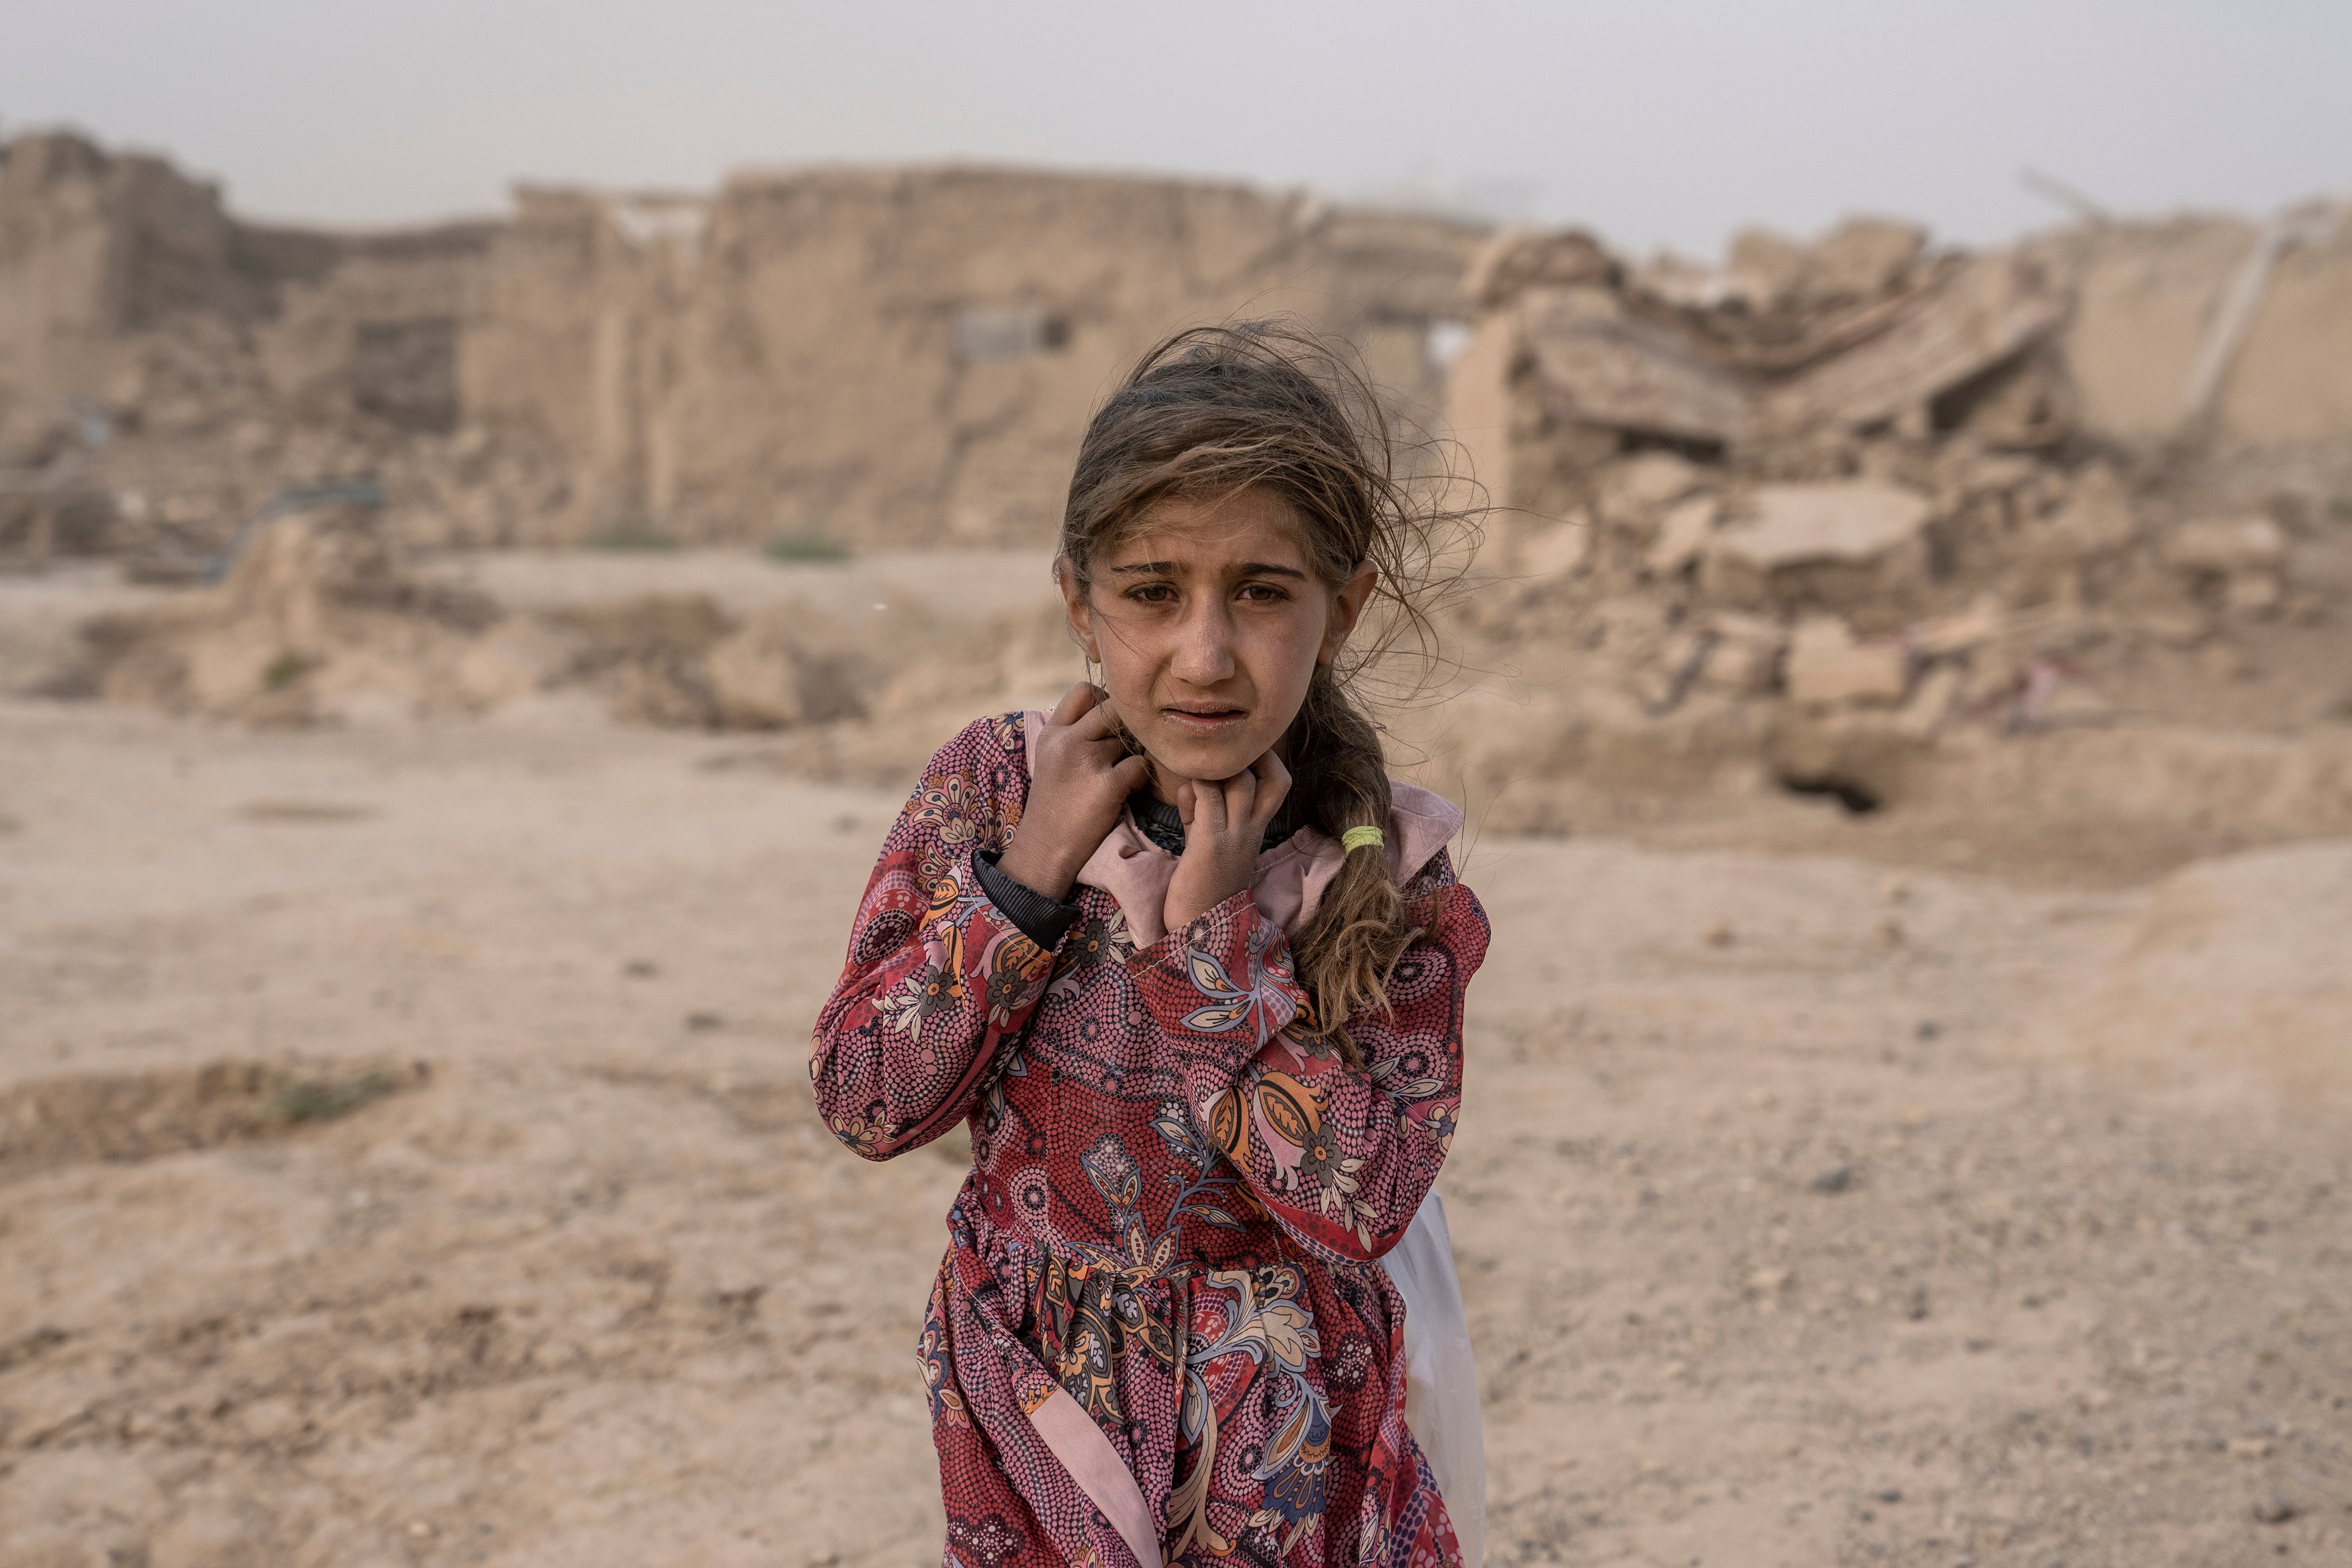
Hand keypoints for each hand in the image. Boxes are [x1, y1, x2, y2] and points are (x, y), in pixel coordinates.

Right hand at [996, 683, 1151, 900]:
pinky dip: (1140, 777)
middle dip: (1127, 725)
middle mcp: (1068, 741)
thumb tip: (1110, 707)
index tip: (1110, 720)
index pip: (1083, 690)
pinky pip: (1140, 766)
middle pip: (1113, 709)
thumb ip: (1072, 732)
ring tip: (1123, 772)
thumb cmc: (1054, 804)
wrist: (1045, 848)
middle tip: (1128, 745)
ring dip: (1135, 752)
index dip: (1104, 698)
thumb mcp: (1050, 758)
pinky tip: (1129, 789)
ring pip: (1131, 739)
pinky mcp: (1108, 785)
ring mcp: (1087, 761)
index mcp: (1052, 733)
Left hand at [1163, 749, 1291, 931]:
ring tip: (1197, 774)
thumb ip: (1199, 812)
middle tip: (1215, 762)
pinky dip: (1196, 786)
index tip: (1237, 755)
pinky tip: (1186, 792)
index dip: (1265, 760)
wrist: (1198, 927)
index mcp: (1255, 829)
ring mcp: (1235, 835)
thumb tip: (1191, 785)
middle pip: (1268, 775)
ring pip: (1240, 780)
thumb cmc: (1200, 883)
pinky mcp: (1211, 842)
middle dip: (1242, 758)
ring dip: (1216, 769)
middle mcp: (1252, 829)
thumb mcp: (1204, 841)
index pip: (1278, 783)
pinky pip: (1207, 796)